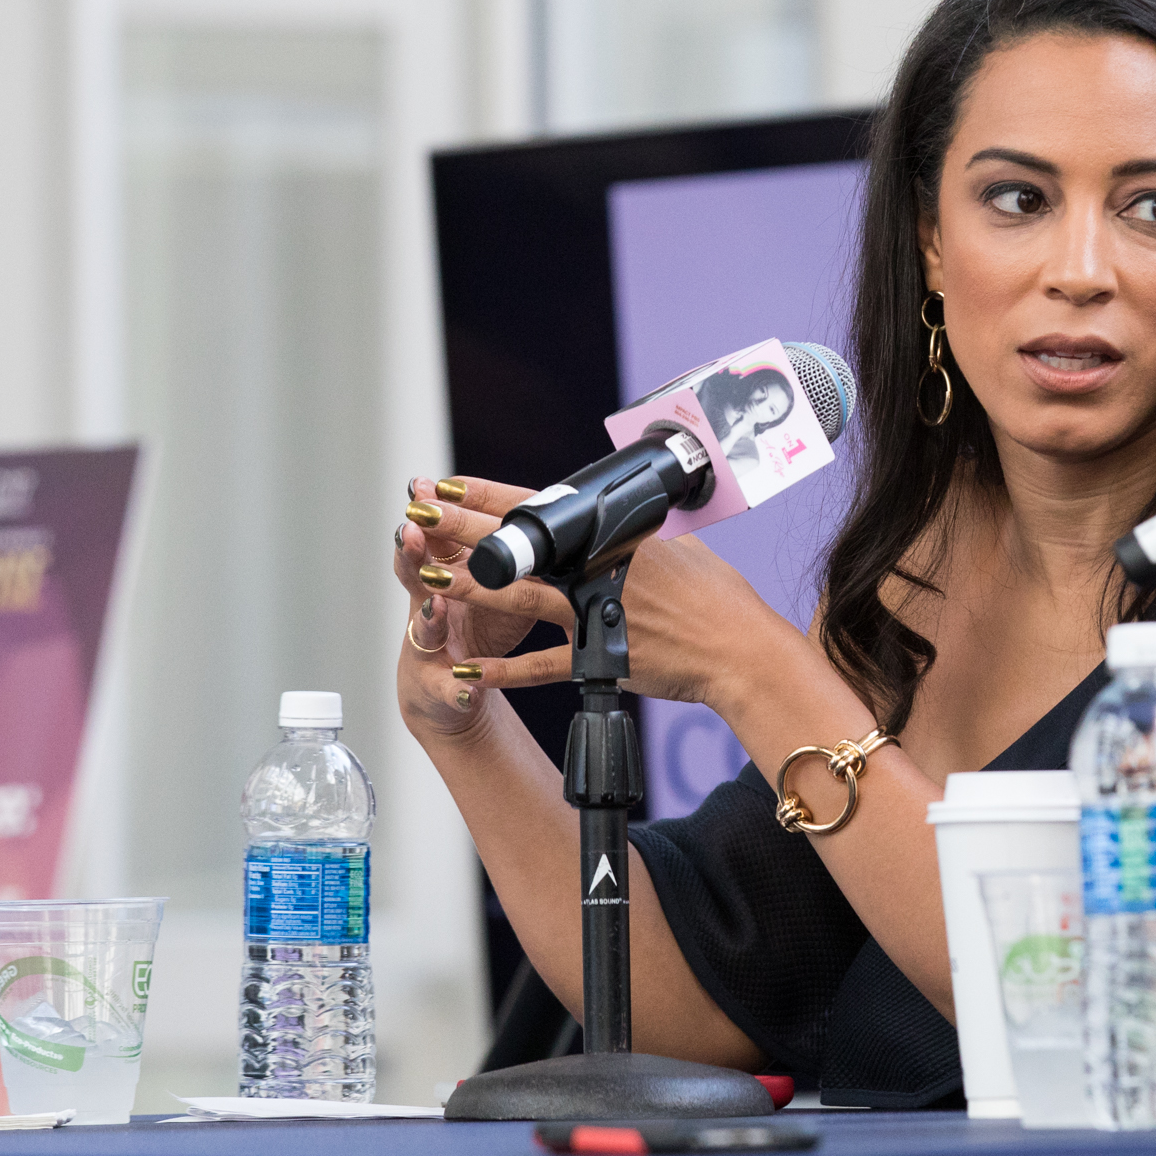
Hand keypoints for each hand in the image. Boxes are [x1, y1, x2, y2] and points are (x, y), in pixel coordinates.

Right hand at [393, 474, 565, 740]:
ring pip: (424, 629)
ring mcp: (430, 649)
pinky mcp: (440, 689)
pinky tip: (469, 688)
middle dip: (414, 552)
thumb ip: (498, 546)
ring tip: (437, 606)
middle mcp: (429, 607)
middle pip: (415, 575)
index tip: (424, 486)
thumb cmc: (478, 626)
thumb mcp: (491, 581)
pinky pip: (450, 688)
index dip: (430, 514)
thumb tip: (531, 500)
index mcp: (445, 576)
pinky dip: (458, 688)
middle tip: (411, 531)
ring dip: (429, 616)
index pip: (433, 539)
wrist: (450, 692)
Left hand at [395, 477, 798, 721]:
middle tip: (415, 514)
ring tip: (426, 578)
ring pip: (520, 597)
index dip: (487, 495)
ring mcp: (595, 614)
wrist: (740, 651)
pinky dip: (503, 671)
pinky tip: (467, 670)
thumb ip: (638, 534)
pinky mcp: (598, 659)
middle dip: (460, 527)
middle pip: (517, 544)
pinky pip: (540, 666)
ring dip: (470, 588)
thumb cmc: (718, 600)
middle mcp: (597, 569)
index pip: (539, 506)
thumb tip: (624, 516)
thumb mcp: (678, 548)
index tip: (446, 484)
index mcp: (612, 537)